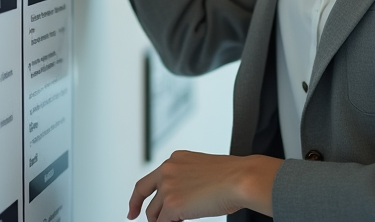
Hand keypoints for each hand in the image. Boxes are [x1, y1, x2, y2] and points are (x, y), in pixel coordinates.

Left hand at [128, 151, 280, 221]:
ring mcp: (168, 187)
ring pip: (153, 213)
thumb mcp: (203, 169)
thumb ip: (186, 179)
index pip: (150, 179)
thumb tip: (182, 200)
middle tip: (140, 219)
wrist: (241, 179)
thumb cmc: (233, 175)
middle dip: (141, 210)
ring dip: (161, 221)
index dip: (137, 196)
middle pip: (143, 194)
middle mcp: (168, 169)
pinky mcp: (172, 205)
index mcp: (176, 159)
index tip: (133, 209)